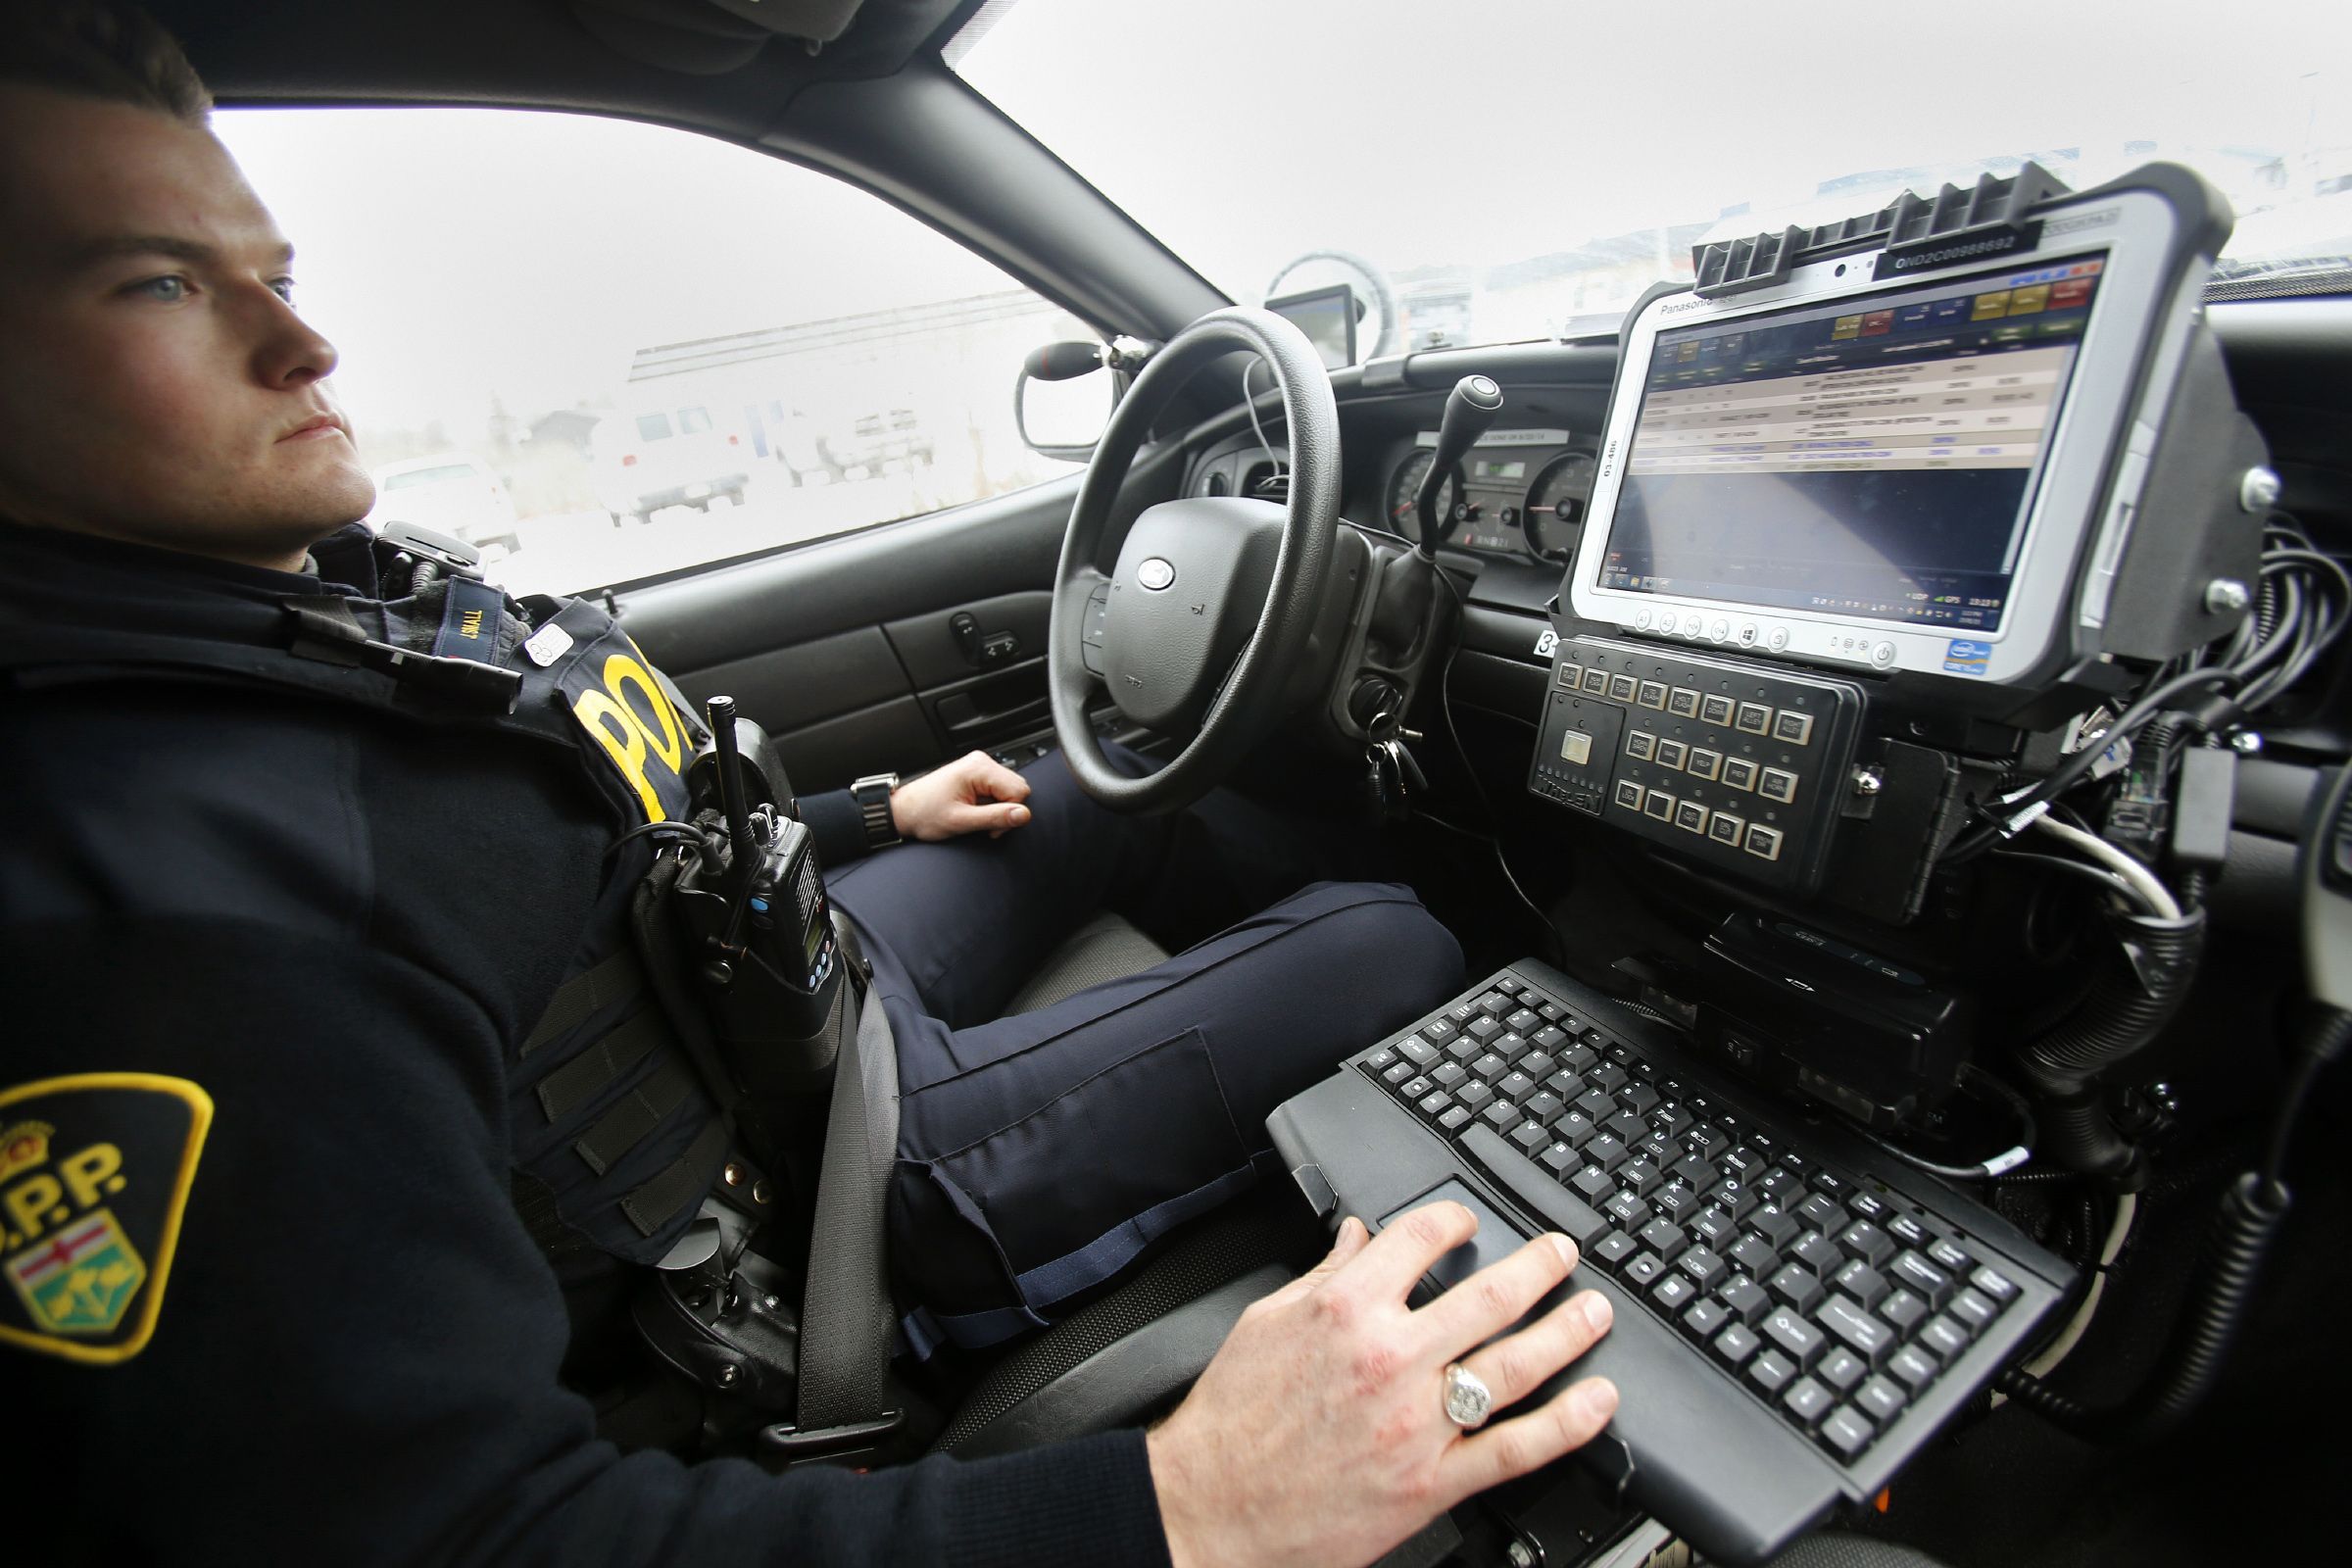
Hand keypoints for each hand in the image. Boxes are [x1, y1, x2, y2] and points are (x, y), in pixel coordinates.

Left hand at [888, 750, 1033, 840]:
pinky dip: (991, 804)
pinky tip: (974, 809)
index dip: (1009, 814)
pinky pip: (999, 790)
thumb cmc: (924, 813)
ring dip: (998, 808)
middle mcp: (981, 762)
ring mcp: (979, 766)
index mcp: (979, 768)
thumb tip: (1023, 815)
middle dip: (1005, 811)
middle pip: (1017, 788)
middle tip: (981, 823)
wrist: (905, 811)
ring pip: (1010, 790)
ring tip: (974, 815)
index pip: (1019, 790)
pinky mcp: (977, 774)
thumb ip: (995, 817)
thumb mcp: (961, 821)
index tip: (990, 827)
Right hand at [1147, 1202, 1617, 1567]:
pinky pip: (1515, 1449)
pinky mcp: (1431, 1483)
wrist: (1211, 1509)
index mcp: (1345, 1311)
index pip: (1418, 1240)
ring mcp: (1417, 1424)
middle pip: (1488, 1297)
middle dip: (1538, 1267)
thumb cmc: (1232, 1423)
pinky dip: (1566, 1424)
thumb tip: (1355, 1239)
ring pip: (1514, 1365)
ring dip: (1567, 1331)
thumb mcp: (1266, 1323)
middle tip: (1562, 1254)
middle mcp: (1389, 1360)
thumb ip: (1323, 1277)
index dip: (1454, 1221)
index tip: (1468, 1222)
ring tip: (1593, 1311)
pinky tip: (1596, 1401)